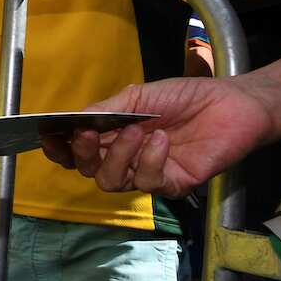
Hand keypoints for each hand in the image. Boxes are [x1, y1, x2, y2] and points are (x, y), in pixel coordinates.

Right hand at [40, 76, 273, 198]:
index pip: (76, 151)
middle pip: (88, 170)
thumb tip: (71, 120)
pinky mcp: (171, 185)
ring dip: (118, 156)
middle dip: (82, 153)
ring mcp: (146, 173)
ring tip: (136, 131)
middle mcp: (125, 158)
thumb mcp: (138, 96)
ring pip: (112, 182)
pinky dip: (150, 161)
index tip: (49, 136)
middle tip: (88, 133)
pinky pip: (148, 183)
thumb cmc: (185, 97)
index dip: (59, 148)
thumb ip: (105, 109)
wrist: (231, 104)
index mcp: (111, 136)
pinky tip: (161, 140)